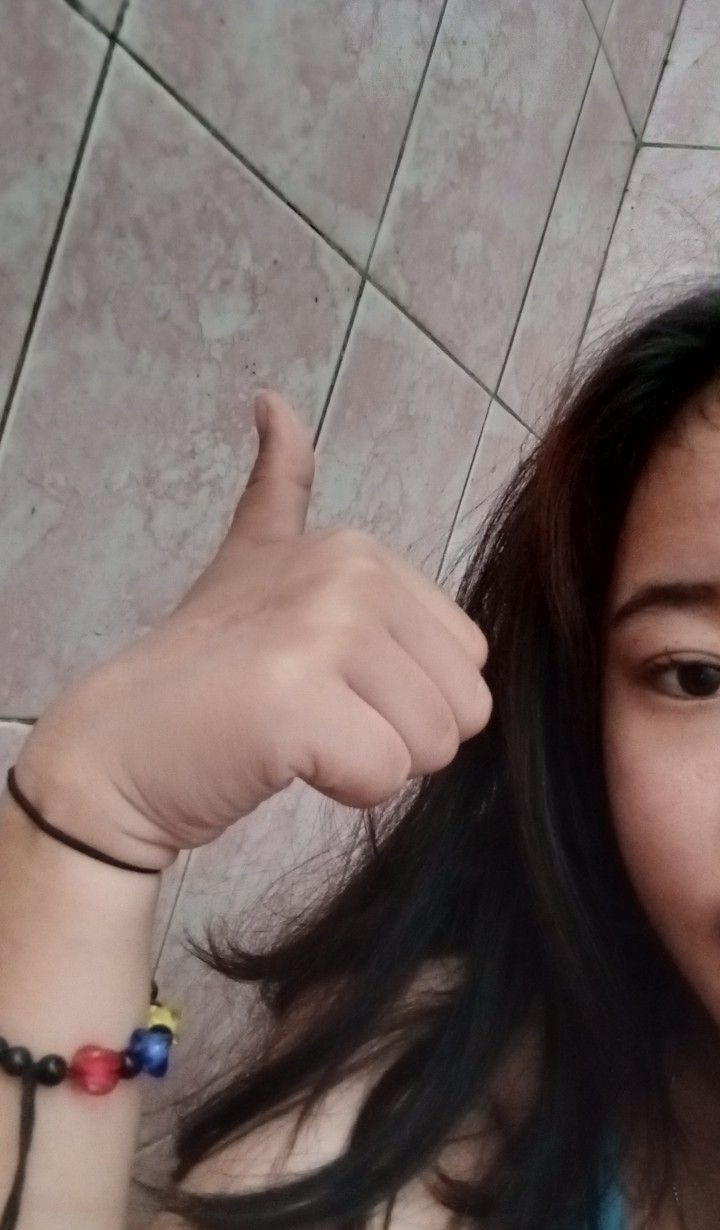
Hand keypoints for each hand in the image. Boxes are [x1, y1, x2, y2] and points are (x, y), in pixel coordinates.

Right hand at [15, 392, 491, 870]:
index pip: (468, 659)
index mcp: (359, 551)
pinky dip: (341, 790)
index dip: (407, 697)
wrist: (119, 747)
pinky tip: (281, 759)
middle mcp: (349, 575)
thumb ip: (282, 491)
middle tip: (315, 718)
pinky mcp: (296, 700)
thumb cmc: (203, 675)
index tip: (328, 686)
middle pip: (464, 705)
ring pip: (433, 743)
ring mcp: (321, 631)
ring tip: (298, 736)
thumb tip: (272, 401)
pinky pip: (385, 775)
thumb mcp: (251, 562)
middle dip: (399, 736)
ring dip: (370, 764)